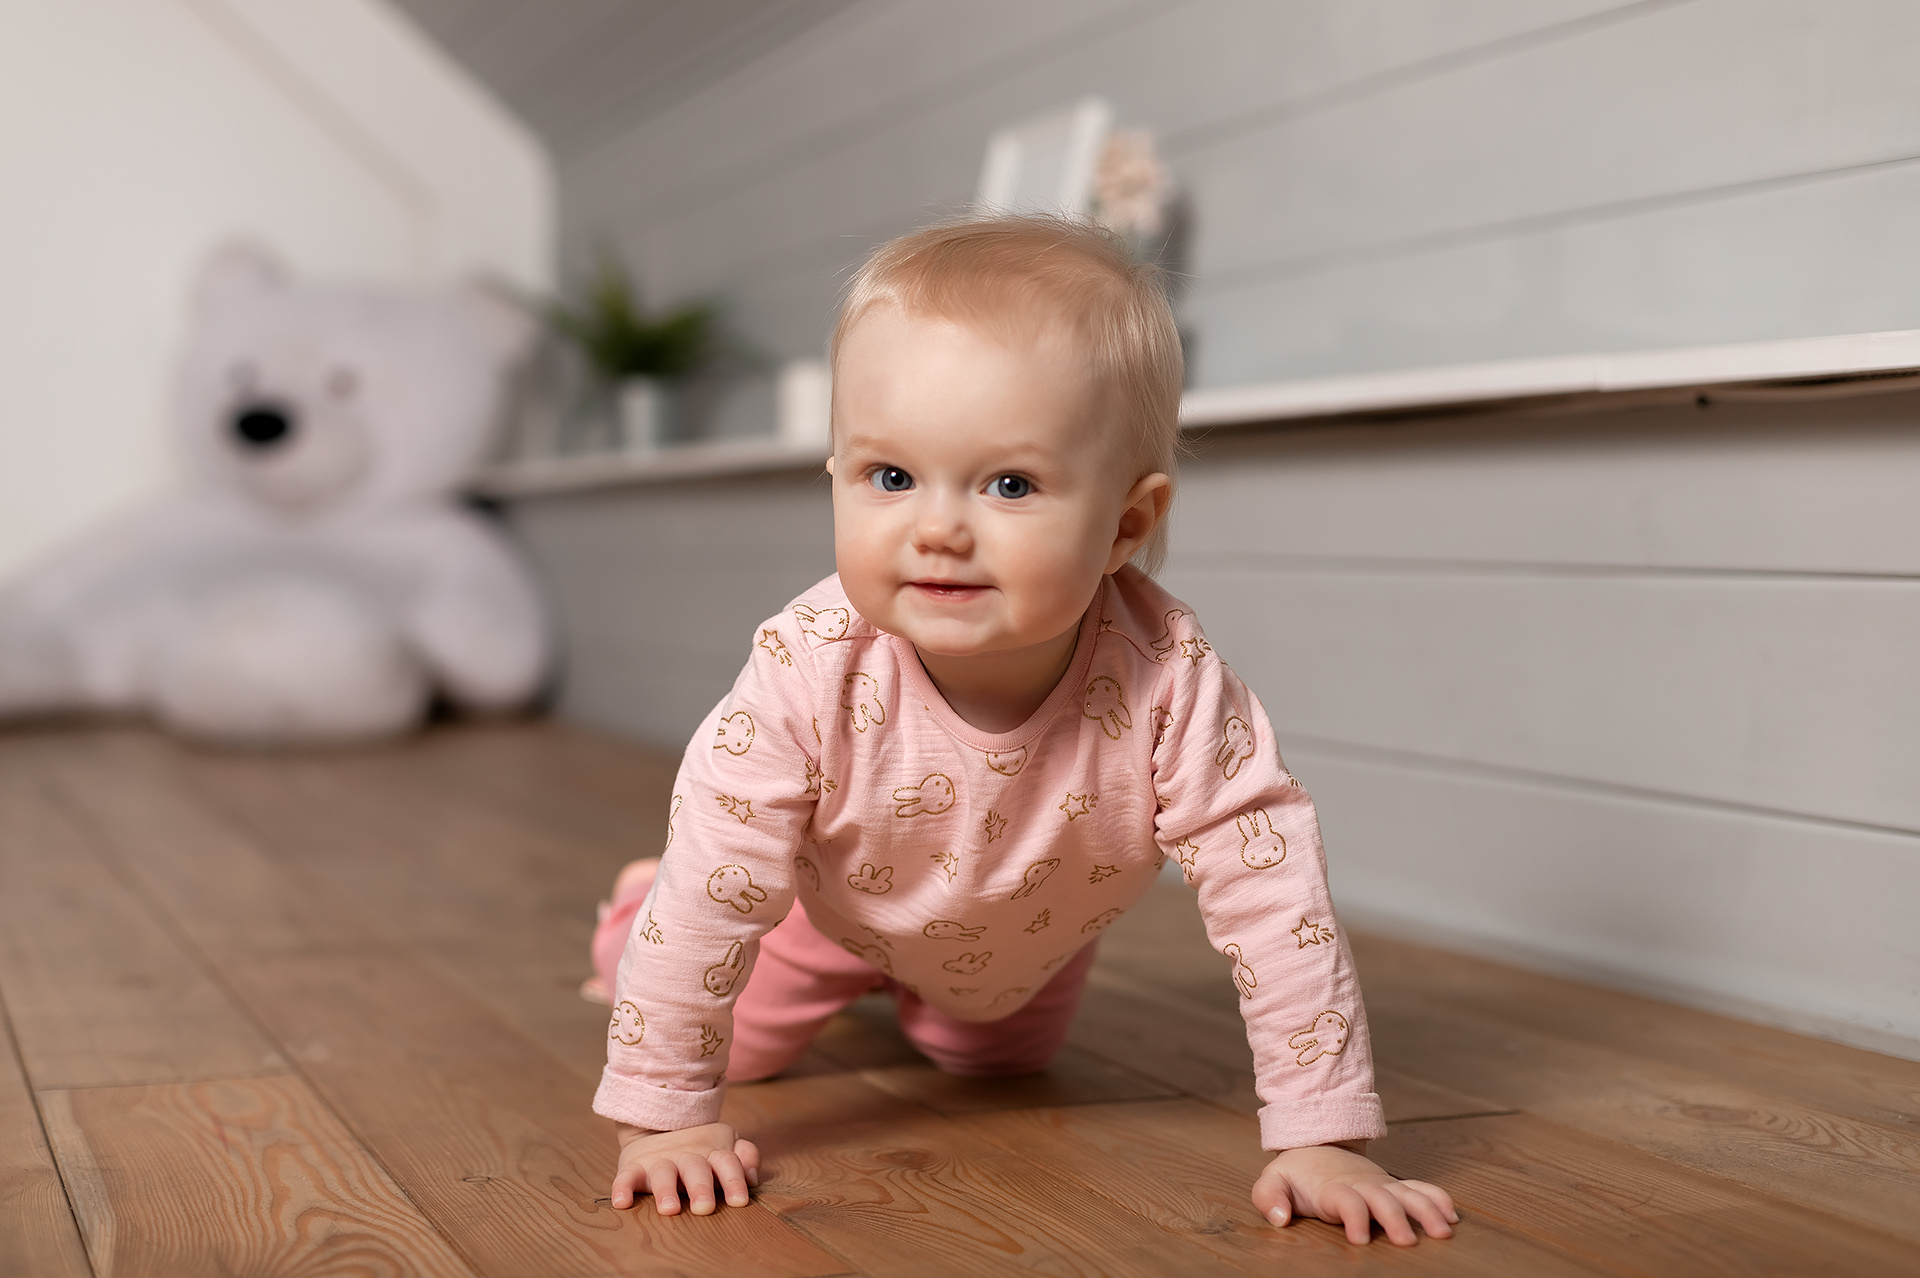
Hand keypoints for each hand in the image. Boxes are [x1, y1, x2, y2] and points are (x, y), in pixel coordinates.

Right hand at [611, 1122, 760, 1215]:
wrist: (659, 1126)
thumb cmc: (702, 1150)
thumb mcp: (726, 1147)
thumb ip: (745, 1157)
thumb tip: (753, 1176)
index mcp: (712, 1153)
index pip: (727, 1163)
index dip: (734, 1180)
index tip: (739, 1201)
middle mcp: (687, 1157)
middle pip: (696, 1170)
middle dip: (701, 1188)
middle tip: (704, 1207)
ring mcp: (661, 1161)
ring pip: (663, 1173)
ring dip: (666, 1190)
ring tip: (669, 1209)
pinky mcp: (635, 1166)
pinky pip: (626, 1175)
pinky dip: (622, 1187)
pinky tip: (621, 1202)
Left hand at [1252, 1141, 1455, 1244]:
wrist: (1315, 1146)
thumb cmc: (1296, 1173)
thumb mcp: (1273, 1181)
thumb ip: (1270, 1198)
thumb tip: (1280, 1219)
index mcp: (1332, 1187)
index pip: (1345, 1200)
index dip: (1353, 1217)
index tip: (1360, 1239)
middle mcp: (1361, 1184)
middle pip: (1382, 1199)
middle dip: (1396, 1218)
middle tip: (1407, 1242)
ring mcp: (1380, 1184)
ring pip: (1407, 1194)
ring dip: (1426, 1210)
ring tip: (1444, 1231)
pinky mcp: (1392, 1186)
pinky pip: (1420, 1188)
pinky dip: (1437, 1198)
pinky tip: (1452, 1215)